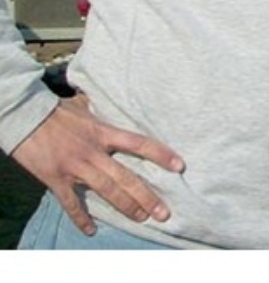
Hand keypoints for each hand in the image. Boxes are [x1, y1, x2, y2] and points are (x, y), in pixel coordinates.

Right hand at [11, 93, 184, 235]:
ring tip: (142, 218)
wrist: (24, 116)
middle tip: (164, 212)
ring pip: (106, 191)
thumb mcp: (85, 107)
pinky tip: (91, 231)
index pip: (139, 143)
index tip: (179, 166)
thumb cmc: (56, 110)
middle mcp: (94, 151)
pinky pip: (70, 203)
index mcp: (104, 132)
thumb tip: (115, 101)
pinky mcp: (56, 178)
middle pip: (127, 177)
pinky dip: (80, 218)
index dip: (161, 154)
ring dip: (126, 207)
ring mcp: (75, 167)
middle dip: (147, 196)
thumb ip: (102, 113)